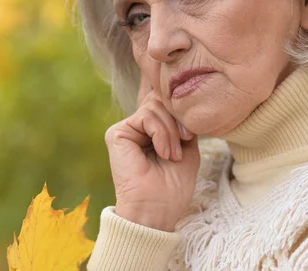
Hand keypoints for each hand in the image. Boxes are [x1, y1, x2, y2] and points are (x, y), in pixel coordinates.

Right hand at [104, 74, 200, 231]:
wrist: (158, 209)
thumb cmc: (173, 186)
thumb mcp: (186, 146)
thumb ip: (182, 121)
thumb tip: (182, 97)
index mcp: (151, 131)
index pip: (165, 102)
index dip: (179, 108)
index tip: (191, 132)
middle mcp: (136, 127)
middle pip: (161, 100)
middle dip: (178, 120)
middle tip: (185, 142)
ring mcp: (126, 129)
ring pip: (155, 106)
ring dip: (171, 131)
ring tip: (173, 154)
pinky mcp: (117, 133)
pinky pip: (146, 116)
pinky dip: (162, 133)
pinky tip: (163, 152)